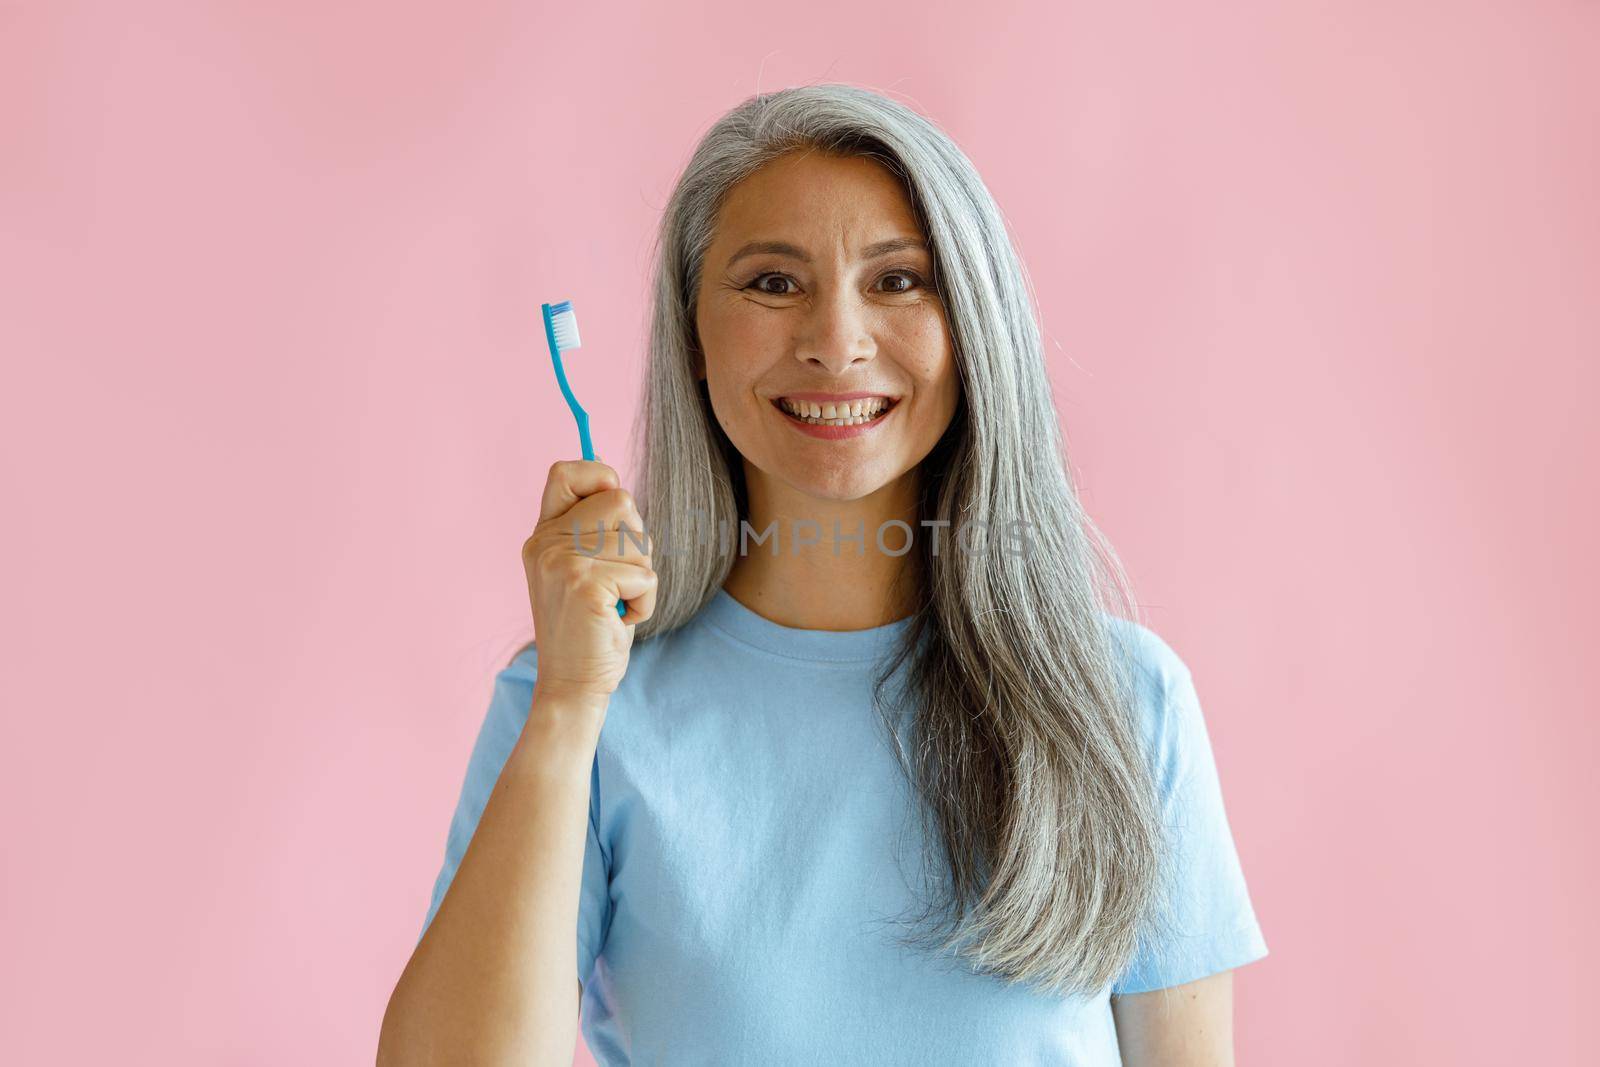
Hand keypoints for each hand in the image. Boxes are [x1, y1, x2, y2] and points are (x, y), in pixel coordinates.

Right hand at [522, 460, 657, 703]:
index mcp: (543, 535)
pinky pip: (646, 576)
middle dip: (636, 540)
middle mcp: (546, 543)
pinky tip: (620, 620)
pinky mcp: (585, 585)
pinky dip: (646, 603)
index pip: (565, 472)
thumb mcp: (581, 568)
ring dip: (642, 578)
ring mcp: (563, 562)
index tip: (614, 511)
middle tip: (618, 579)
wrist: (572, 684)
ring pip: (640, 541)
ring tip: (616, 604)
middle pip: (621, 501)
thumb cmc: (589, 627)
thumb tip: (608, 468)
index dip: (599, 477)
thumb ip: (590, 527)